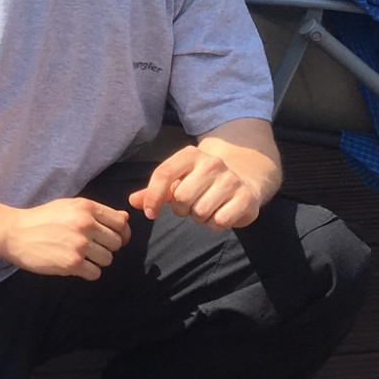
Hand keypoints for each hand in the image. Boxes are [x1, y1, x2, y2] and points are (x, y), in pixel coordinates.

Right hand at [0, 197, 130, 280]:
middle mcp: (85, 224)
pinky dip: (87, 272)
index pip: (120, 222)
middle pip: (117, 242)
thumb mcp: (69, 207)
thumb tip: (125, 218)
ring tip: (80, 256)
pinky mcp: (72, 263)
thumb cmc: (42, 219)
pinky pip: (95, 273)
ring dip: (97, 261)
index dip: (120, 232)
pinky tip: (74, 265)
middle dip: (106, 247)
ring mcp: (79, 244)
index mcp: (86, 207)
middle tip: (90, 248)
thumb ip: (96, 213)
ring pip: (108, 259)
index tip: (111, 239)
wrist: (14, 232)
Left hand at [130, 146, 265, 230]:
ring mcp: (231, 180)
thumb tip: (132, 202)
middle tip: (189, 206)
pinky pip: (219, 221)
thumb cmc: (201, 181)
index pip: (164, 173)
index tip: (150, 214)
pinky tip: (219, 214)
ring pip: (200, 211)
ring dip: (198, 217)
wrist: (244, 178)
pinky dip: (214, 224)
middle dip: (180, 209)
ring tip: (205, 208)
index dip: (153, 196)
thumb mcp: (178, 180)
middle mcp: (212, 163)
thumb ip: (153, 191)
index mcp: (191, 154)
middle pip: (181, 198)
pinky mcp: (246, 198)